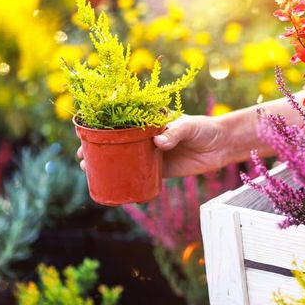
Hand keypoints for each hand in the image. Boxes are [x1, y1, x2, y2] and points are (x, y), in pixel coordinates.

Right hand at [78, 115, 229, 177]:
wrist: (222, 146)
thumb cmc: (205, 129)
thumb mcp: (188, 126)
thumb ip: (174, 133)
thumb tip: (159, 143)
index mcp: (148, 120)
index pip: (120, 121)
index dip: (101, 128)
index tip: (86, 134)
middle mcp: (146, 136)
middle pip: (116, 141)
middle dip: (97, 148)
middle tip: (82, 157)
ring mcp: (151, 153)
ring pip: (124, 158)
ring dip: (107, 164)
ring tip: (88, 170)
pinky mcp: (159, 169)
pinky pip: (138, 174)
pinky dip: (125, 179)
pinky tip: (112, 184)